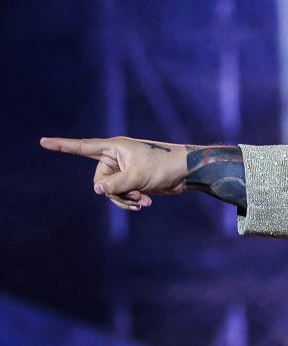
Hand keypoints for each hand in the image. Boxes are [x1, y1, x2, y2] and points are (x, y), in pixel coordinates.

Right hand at [40, 136, 188, 210]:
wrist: (186, 172)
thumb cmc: (163, 166)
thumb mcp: (137, 177)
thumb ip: (114, 184)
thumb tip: (97, 190)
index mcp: (114, 148)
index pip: (83, 147)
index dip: (62, 146)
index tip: (43, 141)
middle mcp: (116, 157)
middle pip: (99, 181)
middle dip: (114, 192)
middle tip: (135, 195)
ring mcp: (124, 170)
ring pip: (111, 191)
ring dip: (124, 199)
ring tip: (143, 201)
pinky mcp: (132, 181)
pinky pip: (122, 195)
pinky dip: (131, 201)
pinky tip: (146, 204)